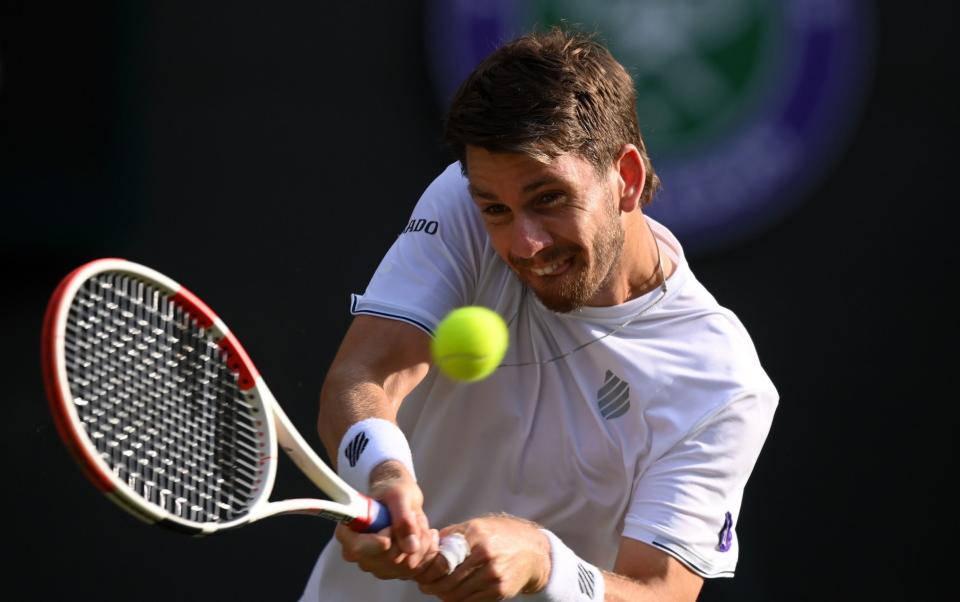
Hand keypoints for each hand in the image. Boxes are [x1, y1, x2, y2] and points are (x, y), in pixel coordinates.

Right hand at [336, 460, 438, 579]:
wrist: (400, 498)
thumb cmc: (392, 492)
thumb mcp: (399, 496)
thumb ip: (402, 518)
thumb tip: (411, 547)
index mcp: (348, 533)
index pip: (358, 549)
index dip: (379, 542)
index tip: (391, 527)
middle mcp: (359, 554)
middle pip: (388, 559)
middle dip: (409, 536)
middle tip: (412, 515)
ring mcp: (376, 565)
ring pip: (406, 564)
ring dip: (421, 541)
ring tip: (417, 521)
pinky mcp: (394, 571)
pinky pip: (417, 568)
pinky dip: (426, 550)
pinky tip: (423, 534)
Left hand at [415, 514, 550, 600]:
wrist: (532, 551)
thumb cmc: (498, 536)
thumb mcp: (476, 526)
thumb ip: (451, 535)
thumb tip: (424, 547)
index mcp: (475, 534)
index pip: (442, 559)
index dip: (428, 570)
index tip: (420, 574)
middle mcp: (485, 554)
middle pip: (447, 580)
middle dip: (432, 586)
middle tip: (425, 586)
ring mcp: (493, 574)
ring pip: (457, 594)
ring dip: (443, 595)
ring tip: (438, 591)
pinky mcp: (500, 591)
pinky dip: (458, 601)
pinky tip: (454, 595)